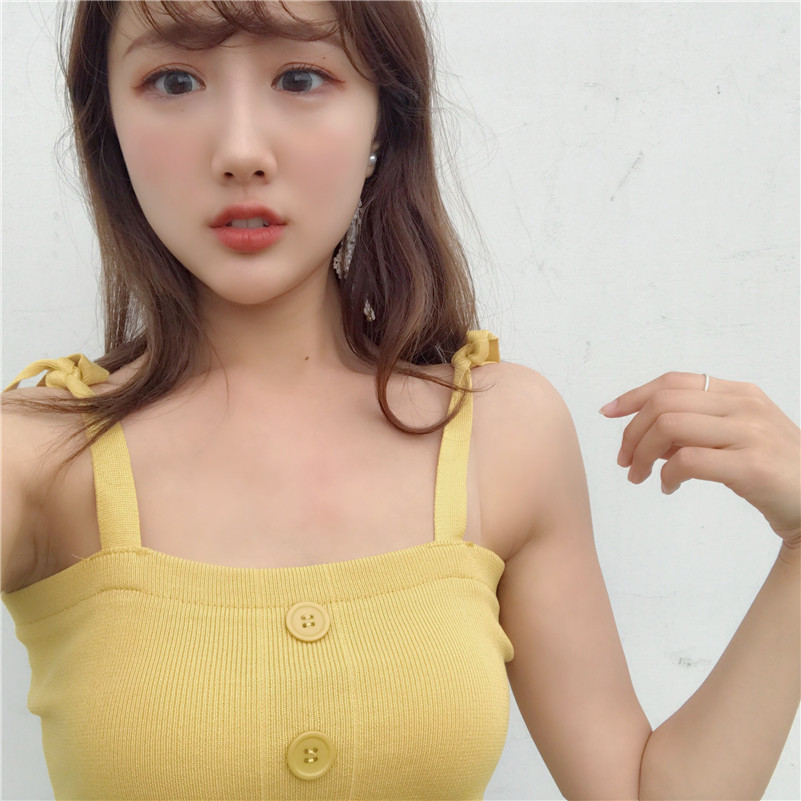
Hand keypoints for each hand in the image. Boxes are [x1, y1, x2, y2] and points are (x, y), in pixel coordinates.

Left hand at [600, 372, 800, 547]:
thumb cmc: (774, 471)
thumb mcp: (736, 438)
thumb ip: (696, 429)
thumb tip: (646, 434)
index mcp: (739, 393)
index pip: (673, 382)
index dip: (634, 395)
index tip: (609, 412)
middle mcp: (745, 406)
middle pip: (663, 403)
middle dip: (632, 433)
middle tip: (625, 462)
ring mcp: (750, 434)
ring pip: (669, 427)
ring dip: (642, 455)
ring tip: (639, 476)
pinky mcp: (751, 466)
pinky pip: (687, 461)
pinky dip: (666, 475)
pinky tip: (668, 488)